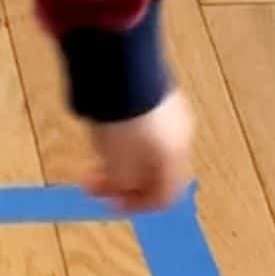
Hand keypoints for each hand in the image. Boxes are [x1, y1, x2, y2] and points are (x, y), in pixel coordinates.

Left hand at [84, 89, 193, 212]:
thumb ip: (125, 185)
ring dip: (122, 160)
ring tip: (95, 158)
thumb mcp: (119, 165)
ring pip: (148, 148)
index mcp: (177, 156)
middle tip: (94, 182)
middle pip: (156, 171)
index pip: (166, 195)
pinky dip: (125, 138)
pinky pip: (144, 125)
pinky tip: (104, 133)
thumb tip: (125, 187)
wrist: (120, 70)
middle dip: (124, 181)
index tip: (111, 203)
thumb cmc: (122, 119)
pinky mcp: (155, 92)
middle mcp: (180, 134)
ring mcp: (170, 111)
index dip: (137, 205)